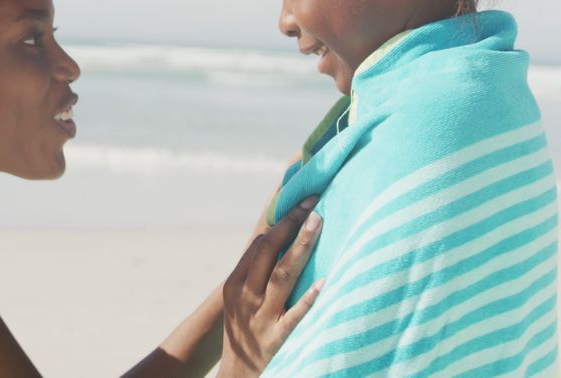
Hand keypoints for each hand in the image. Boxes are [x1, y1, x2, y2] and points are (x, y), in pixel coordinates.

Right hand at [218, 197, 323, 376]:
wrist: (236, 377)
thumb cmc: (244, 335)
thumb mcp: (239, 303)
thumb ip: (255, 276)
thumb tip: (276, 243)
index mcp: (235, 285)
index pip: (258, 246)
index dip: (279, 221)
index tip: (299, 201)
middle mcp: (245, 297)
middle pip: (268, 252)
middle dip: (290, 223)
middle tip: (312, 201)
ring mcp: (261, 317)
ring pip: (282, 275)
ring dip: (302, 246)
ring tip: (318, 222)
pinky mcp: (277, 339)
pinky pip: (295, 316)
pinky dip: (309, 298)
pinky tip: (325, 282)